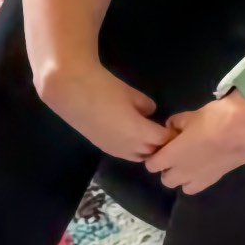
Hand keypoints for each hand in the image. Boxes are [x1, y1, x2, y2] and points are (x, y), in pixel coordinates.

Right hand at [37, 63, 169, 160]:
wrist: (70, 91)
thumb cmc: (104, 88)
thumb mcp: (131, 93)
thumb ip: (145, 106)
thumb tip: (150, 113)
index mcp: (139, 133)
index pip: (164, 140)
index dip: (171, 134)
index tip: (174, 125)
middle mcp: (128, 147)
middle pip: (153, 152)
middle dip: (161, 144)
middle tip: (163, 130)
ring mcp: (114, 149)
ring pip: (138, 156)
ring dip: (146, 148)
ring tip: (147, 133)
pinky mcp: (102, 147)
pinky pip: (124, 154)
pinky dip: (133, 148)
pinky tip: (130, 133)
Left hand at [144, 94, 244, 193]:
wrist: (244, 130)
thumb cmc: (215, 119)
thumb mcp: (191, 116)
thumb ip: (176, 124)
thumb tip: (171, 127)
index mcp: (171, 155)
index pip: (152, 164)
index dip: (155, 156)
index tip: (161, 147)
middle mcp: (181, 171)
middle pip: (165, 178)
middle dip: (167, 168)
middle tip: (174, 154)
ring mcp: (197, 178)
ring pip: (179, 185)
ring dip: (180, 176)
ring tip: (187, 163)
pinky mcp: (212, 181)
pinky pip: (194, 188)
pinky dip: (193, 181)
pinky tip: (200, 168)